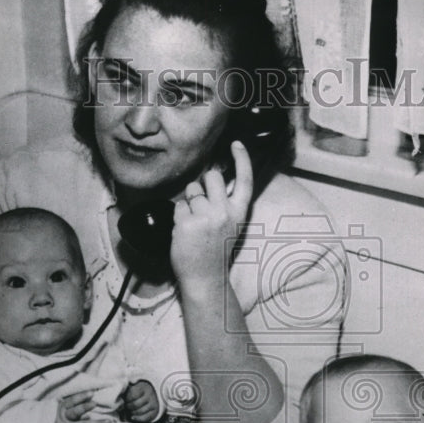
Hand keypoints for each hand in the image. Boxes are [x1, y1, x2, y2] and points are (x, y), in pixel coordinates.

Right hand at [54, 390, 110, 422]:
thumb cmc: (58, 420)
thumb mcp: (63, 411)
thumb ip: (75, 407)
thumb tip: (91, 401)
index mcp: (61, 409)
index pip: (71, 401)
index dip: (81, 397)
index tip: (92, 393)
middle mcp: (63, 419)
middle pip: (74, 413)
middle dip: (84, 407)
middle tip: (95, 403)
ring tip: (108, 421)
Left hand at [122, 379, 159, 422]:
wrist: (153, 392)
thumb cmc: (138, 391)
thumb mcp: (133, 387)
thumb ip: (126, 391)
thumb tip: (118, 397)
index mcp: (143, 387)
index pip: (132, 395)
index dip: (126, 399)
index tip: (123, 400)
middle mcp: (150, 394)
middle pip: (135, 404)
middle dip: (128, 407)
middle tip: (125, 407)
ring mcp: (153, 403)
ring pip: (140, 411)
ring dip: (132, 413)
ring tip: (128, 411)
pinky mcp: (155, 411)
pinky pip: (146, 417)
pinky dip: (138, 418)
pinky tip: (132, 417)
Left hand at [170, 141, 253, 289]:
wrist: (205, 278)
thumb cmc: (215, 251)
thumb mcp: (231, 226)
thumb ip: (226, 204)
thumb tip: (212, 180)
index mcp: (239, 213)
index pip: (245, 180)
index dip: (241, 159)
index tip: (236, 144)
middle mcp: (224, 212)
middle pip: (213, 177)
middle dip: (204, 184)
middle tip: (202, 204)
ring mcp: (205, 217)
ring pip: (192, 191)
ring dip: (190, 203)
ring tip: (194, 224)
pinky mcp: (186, 223)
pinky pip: (179, 206)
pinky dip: (179, 216)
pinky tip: (185, 232)